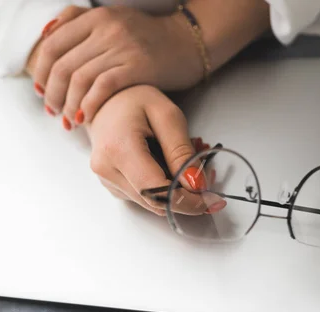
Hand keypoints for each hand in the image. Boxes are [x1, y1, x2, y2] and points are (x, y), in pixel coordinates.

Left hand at [27, 5, 201, 128]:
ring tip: (68, 120)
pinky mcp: (138, 67)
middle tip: (53, 111)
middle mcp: (106, 29)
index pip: (52, 46)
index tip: (40, 91)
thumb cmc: (146, 36)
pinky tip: (86, 118)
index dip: (40, 72)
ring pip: (79, 79)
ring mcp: (122, 47)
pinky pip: (103, 88)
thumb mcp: (111, 18)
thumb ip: (78, 20)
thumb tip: (46, 33)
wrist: (187, 42)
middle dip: (52, 94)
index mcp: (95, 17)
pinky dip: (89, 105)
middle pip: (62, 66)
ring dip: (68, 104)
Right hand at [87, 85, 223, 215]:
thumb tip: (196, 186)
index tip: (213, 200)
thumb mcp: (167, 115)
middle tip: (208, 175)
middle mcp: (107, 170)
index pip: (156, 191)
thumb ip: (181, 151)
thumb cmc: (136, 101)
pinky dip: (164, 188)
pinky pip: (144, 197)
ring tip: (190, 165)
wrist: (107, 101)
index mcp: (119, 149)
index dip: (188, 202)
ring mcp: (107, 181)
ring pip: (152, 203)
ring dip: (177, 192)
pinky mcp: (112, 186)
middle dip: (187, 196)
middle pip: (156, 202)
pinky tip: (170, 168)